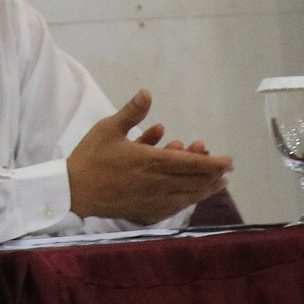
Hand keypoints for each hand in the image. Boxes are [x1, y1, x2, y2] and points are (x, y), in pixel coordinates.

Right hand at [67, 89, 233, 222]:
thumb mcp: (108, 128)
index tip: (229, 161)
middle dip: (213, 175)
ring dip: (206, 189)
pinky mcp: (147, 211)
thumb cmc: (91, 157)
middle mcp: (158, 182)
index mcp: (151, 161)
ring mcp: (154, 199)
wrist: (74, 190)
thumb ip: (132, 113)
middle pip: (195, 181)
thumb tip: (147, 93)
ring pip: (189, 195)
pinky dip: (189, 200)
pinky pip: (176, 207)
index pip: (192, 163)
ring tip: (218, 184)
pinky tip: (192, 197)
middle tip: (224, 170)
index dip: (213, 163)